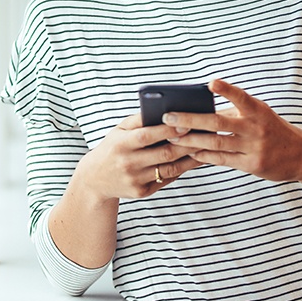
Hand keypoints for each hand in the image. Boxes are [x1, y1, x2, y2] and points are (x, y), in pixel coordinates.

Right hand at [77, 113, 202, 200]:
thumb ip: (140, 119)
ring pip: (170, 169)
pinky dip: (183, 169)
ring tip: (207, 146)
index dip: (168, 130)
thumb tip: (164, 107)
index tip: (187, 122)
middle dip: (188, 143)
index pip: (148, 135)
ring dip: (191, 158)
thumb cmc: (112, 147)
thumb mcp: (119, 130)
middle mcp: (128, 163)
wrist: (94, 179)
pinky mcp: (142, 193)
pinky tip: (195, 160)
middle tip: (207, 134)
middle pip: (164, 153)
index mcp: (122, 144)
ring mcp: (136, 180)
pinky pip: (167, 179)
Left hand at [165, 79, 301, 181]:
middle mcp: (256, 128)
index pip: (241, 97)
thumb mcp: (261, 114)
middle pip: (218, 122)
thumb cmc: (273, 129)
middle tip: (168, 116)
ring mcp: (254, 147)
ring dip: (191, 140)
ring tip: (172, 136)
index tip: (211, 82)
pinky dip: (204, 155)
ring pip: (216, 143)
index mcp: (258, 110)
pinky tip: (190, 151)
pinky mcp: (252, 165)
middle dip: (191, 119)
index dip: (226, 90)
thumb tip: (203, 109)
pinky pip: (222, 159)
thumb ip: (236, 111)